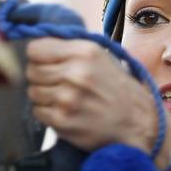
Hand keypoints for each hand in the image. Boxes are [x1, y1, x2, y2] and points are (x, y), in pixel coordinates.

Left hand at [25, 39, 157, 152]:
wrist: (138, 123)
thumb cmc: (117, 89)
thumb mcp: (100, 57)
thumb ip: (70, 49)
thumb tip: (36, 46)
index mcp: (84, 52)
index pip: (35, 49)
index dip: (39, 57)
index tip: (48, 64)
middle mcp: (75, 73)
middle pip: (32, 71)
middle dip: (42, 78)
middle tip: (59, 85)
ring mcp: (67, 98)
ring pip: (33, 92)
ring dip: (44, 96)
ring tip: (65, 100)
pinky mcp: (63, 120)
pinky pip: (38, 111)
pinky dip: (48, 113)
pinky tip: (66, 112)